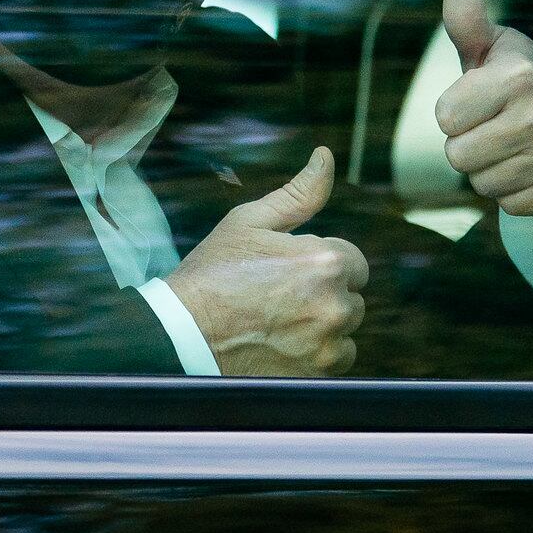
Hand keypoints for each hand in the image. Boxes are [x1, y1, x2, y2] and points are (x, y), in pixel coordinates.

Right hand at [165, 146, 368, 375]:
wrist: (180, 334)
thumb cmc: (212, 275)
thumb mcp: (250, 222)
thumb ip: (299, 193)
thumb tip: (325, 157)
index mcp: (327, 261)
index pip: (352, 262)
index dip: (319, 264)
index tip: (287, 273)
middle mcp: (335, 304)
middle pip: (351, 297)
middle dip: (323, 295)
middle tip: (277, 298)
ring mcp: (327, 344)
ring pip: (345, 330)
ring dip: (323, 326)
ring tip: (278, 322)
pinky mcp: (316, 374)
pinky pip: (336, 361)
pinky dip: (316, 355)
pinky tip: (282, 344)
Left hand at [436, 0, 532, 216]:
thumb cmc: (518, 79)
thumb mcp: (493, 47)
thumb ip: (466, 20)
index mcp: (519, 76)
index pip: (445, 118)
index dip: (455, 112)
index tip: (480, 101)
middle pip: (458, 157)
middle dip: (469, 145)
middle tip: (496, 127)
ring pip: (482, 184)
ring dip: (490, 170)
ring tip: (514, 146)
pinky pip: (509, 206)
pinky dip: (514, 192)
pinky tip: (531, 167)